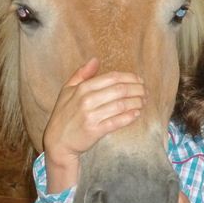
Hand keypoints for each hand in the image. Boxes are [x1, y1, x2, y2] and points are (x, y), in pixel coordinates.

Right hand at [42, 58, 144, 191]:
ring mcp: (91, 116)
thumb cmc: (64, 115)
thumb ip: (81, 74)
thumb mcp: (67, 91)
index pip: (112, 78)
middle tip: (146, 92)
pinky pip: (117, 121)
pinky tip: (137, 113)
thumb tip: (95, 60)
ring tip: (144, 102)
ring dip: (137, 102)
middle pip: (120, 90)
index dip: (130, 77)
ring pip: (121, 105)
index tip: (140, 80)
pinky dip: (130, 116)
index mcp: (82, 88)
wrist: (57, 142)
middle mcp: (87, 100)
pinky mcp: (95, 130)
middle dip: (138, 89)